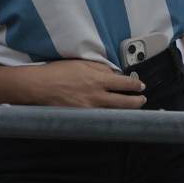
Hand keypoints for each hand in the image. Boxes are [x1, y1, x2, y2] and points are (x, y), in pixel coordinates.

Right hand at [26, 59, 146, 108]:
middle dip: (136, 101)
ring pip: (114, 113)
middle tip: (142, 99)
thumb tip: (114, 73)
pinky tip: (113, 117)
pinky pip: (100, 119)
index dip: (135, 85)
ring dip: (125, 111)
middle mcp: (96, 96)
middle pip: (124, 102)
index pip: (124, 84)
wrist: (41, 86)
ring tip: (132, 109)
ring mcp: (90, 109)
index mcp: (98, 80)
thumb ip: (100, 69)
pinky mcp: (82, 117)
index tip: (140, 85)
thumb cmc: (59, 72)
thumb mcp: (82, 63)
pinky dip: (109, 118)